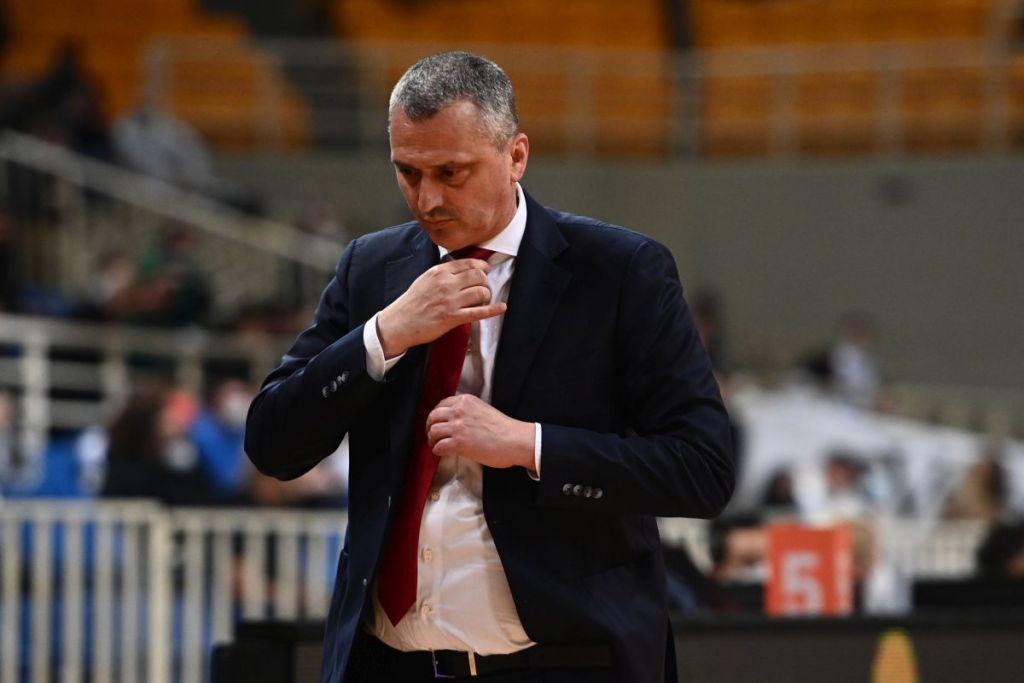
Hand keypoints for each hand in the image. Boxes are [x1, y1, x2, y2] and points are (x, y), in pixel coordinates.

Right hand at [376, 259, 505, 357]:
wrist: (399, 323)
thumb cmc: (411, 303)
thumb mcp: (424, 279)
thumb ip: (442, 273)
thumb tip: (459, 268)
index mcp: (439, 272)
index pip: (468, 263)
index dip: (481, 266)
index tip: (486, 270)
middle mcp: (446, 284)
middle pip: (478, 276)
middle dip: (485, 281)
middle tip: (484, 287)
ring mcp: (450, 301)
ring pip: (480, 292)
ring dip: (486, 296)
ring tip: (482, 300)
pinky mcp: (453, 317)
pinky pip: (478, 312)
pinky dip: (493, 310)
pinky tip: (501, 308)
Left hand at [425, 394, 535, 472]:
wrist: (515, 440)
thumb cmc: (504, 428)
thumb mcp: (483, 410)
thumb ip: (468, 411)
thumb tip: (457, 421)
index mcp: (466, 401)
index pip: (441, 404)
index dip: (436, 415)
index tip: (437, 422)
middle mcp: (459, 411)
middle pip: (433, 416)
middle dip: (430, 427)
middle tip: (432, 435)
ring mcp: (458, 427)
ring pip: (433, 431)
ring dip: (432, 440)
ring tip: (436, 445)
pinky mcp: (458, 443)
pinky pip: (439, 446)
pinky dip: (437, 451)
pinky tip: (441, 453)